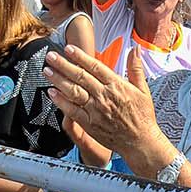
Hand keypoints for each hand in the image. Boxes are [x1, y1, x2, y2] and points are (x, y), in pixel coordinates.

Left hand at [45, 46, 167, 171]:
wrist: (140, 142)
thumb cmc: (142, 116)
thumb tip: (134, 49)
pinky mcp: (90, 124)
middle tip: (51, 56)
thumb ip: (136, 68)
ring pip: (74, 92)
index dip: (80, 56)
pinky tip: (51, 93)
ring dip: (59, 80)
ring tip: (47, 71)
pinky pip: (72, 111)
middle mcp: (104, 96)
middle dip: (63, 65)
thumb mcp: (143, 89)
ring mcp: (96, 110)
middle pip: (80, 77)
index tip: (68, 49)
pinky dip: (61, 101)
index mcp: (117, 86)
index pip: (95, 67)